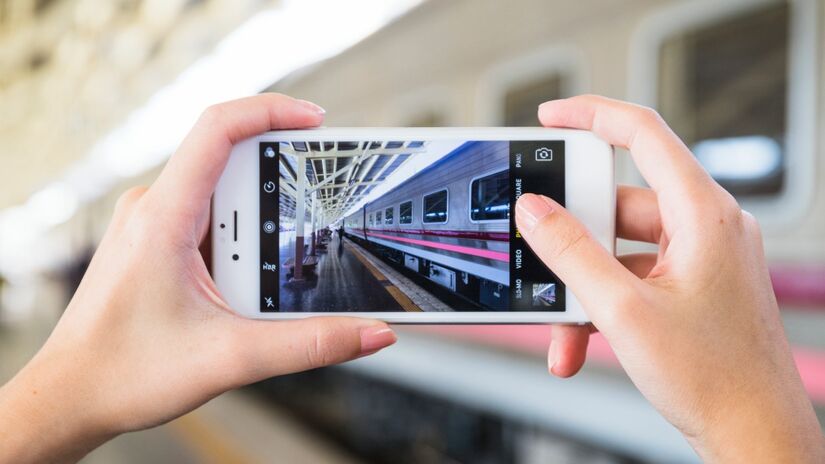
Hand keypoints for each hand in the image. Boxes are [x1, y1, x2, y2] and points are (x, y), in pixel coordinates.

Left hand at [0, 94, 396, 463]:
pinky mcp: (158, 244)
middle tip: (316, 222)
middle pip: (232, 164)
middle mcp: (154, 209)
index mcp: (163, 217)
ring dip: (262, 228)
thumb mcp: (230, 358)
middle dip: (281, 192)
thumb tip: (371, 331)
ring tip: (274, 274)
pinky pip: (211, 224)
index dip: (272, 111)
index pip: (218, 129)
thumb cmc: (123, 373)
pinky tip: (253, 285)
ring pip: (224, 199)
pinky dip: (243, 244)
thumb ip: (309, 344)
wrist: (71, 398)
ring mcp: (154, 225)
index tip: (317, 121)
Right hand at [517, 95, 824, 461]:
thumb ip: (572, 253)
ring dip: (583, 288)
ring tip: (564, 330)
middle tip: (540, 256)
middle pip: (619, 203)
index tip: (551, 118)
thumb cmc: (715, 379)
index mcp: (704, 215)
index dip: (592, 115)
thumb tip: (536, 211)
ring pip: (619, 249)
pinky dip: (602, 303)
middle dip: (572, 241)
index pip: (645, 135)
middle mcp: (706, 227)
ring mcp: (699, 258)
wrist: (754, 436)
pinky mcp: (690, 286)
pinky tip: (582, 341)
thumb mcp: (623, 310)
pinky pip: (632, 276)